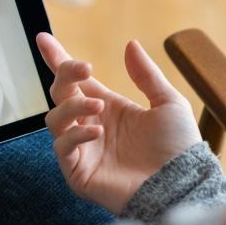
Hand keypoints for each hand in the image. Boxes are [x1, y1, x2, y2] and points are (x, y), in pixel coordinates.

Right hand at [36, 33, 200, 213]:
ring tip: (98, 107)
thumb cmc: (179, 149)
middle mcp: (89, 125)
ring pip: (55, 118)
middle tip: (83, 69)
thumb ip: (146, 74)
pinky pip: (62, 147)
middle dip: (65, 75)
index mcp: (108, 107)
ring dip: (72, 107)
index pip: (75, 81)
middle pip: (60, 93)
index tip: (43, 38)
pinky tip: (97, 132)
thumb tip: (130, 44)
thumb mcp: (168, 104)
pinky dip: (75, 135)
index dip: (57, 59)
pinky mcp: (77, 171)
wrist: (182, 186)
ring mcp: (82, 149)